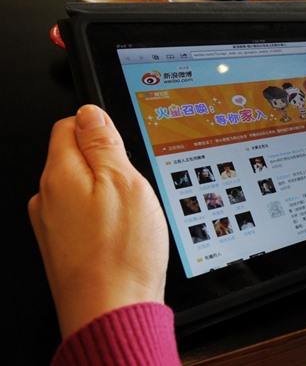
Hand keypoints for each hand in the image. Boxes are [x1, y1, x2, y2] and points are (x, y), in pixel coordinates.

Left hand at [28, 105, 168, 338]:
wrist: (112, 314)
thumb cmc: (120, 253)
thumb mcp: (125, 183)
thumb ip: (105, 144)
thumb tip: (91, 113)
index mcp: (59, 175)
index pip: (68, 126)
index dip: (100, 127)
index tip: (122, 143)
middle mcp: (47, 198)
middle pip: (76, 158)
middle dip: (109, 163)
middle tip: (136, 184)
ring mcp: (53, 226)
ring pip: (84, 190)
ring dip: (110, 193)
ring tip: (134, 215)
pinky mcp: (65, 248)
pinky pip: (86, 218)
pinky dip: (106, 219)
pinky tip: (126, 235)